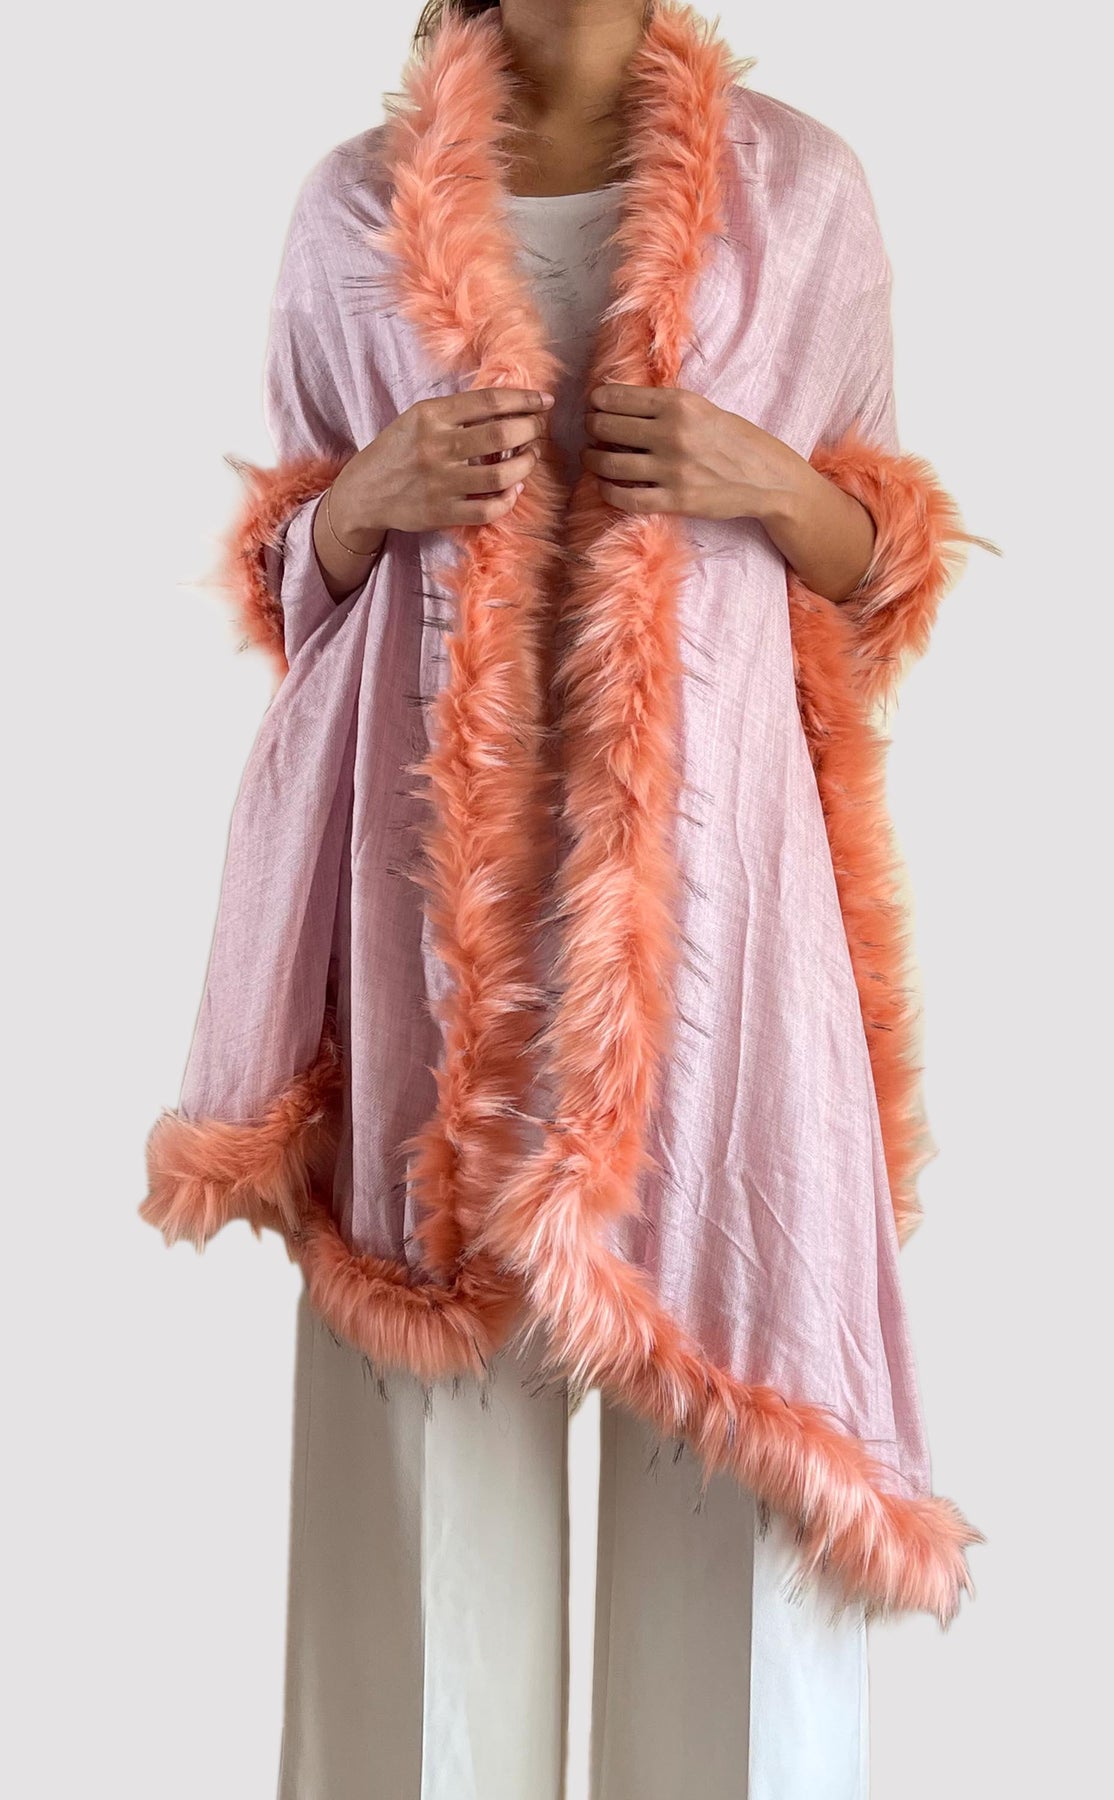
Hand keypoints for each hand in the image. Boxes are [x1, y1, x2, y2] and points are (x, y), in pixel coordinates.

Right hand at [331, 386, 554, 546]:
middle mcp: (436, 447)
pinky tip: (513, 490)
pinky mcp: (442, 513)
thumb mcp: (417, 419)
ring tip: (529, 458)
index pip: (489, 401)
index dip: (524, 399)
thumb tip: (508, 407)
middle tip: (537, 429)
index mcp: (430, 415)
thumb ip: (456, 413)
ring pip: (501, 476)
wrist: (362, 493)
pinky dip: (508, 500)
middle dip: (530, 429)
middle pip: (502, 434)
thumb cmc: (396, 451)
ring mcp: (440, 483)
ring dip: (526, 465)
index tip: (544, 401)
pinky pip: (488, 510)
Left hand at [580, 384, 803, 521]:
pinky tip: (607, 485)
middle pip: (605, 427)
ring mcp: (673, 469)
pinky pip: (625, 498)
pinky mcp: (675, 500)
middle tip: (593, 433)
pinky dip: (607, 490)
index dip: (596, 402)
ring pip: (608, 463)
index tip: (595, 407)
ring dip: (593, 460)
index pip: (614, 397)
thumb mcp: (701, 408)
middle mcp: (672, 433)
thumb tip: (615, 397)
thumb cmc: (732, 439)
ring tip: (593, 458)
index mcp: (678, 404)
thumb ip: (662, 404)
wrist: (767, 477)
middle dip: (591, 428)